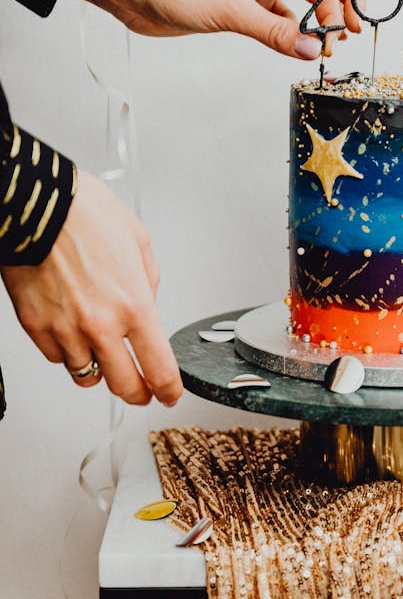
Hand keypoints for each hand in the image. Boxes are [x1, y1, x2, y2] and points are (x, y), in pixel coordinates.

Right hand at [1, 170, 181, 406]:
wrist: (39, 204)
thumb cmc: (86, 212)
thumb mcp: (138, 239)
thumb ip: (147, 279)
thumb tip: (147, 302)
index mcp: (134, 304)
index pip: (158, 367)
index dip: (168, 389)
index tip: (170, 393)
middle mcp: (100, 324)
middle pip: (123, 385)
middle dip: (138, 394)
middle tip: (142, 391)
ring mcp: (65, 329)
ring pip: (86, 375)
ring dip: (99, 371)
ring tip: (103, 355)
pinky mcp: (35, 327)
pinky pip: (56, 357)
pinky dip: (66, 352)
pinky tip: (72, 333)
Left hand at [62, 0, 361, 57]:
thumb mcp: (232, 12)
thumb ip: (276, 33)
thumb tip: (313, 48)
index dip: (336, 6)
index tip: (339, 35)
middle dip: (340, 3)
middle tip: (351, 32)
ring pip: (304, 2)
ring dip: (319, 21)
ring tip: (327, 47)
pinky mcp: (245, 9)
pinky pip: (282, 20)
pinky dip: (295, 32)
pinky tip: (299, 47)